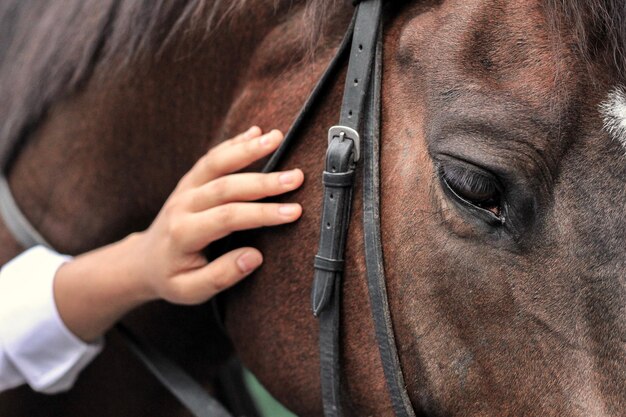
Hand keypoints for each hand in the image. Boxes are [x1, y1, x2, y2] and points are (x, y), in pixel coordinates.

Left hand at [133, 127, 303, 303]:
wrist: (143, 261)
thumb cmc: (172, 277)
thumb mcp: (191, 290)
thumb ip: (222, 275)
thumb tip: (254, 257)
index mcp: (184, 233)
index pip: (228, 218)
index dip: (262, 213)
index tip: (294, 212)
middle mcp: (183, 205)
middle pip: (226, 187)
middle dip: (264, 181)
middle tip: (296, 177)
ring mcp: (185, 189)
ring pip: (216, 163)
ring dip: (248, 148)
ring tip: (277, 137)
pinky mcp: (190, 180)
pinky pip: (212, 157)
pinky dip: (234, 143)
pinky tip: (256, 132)